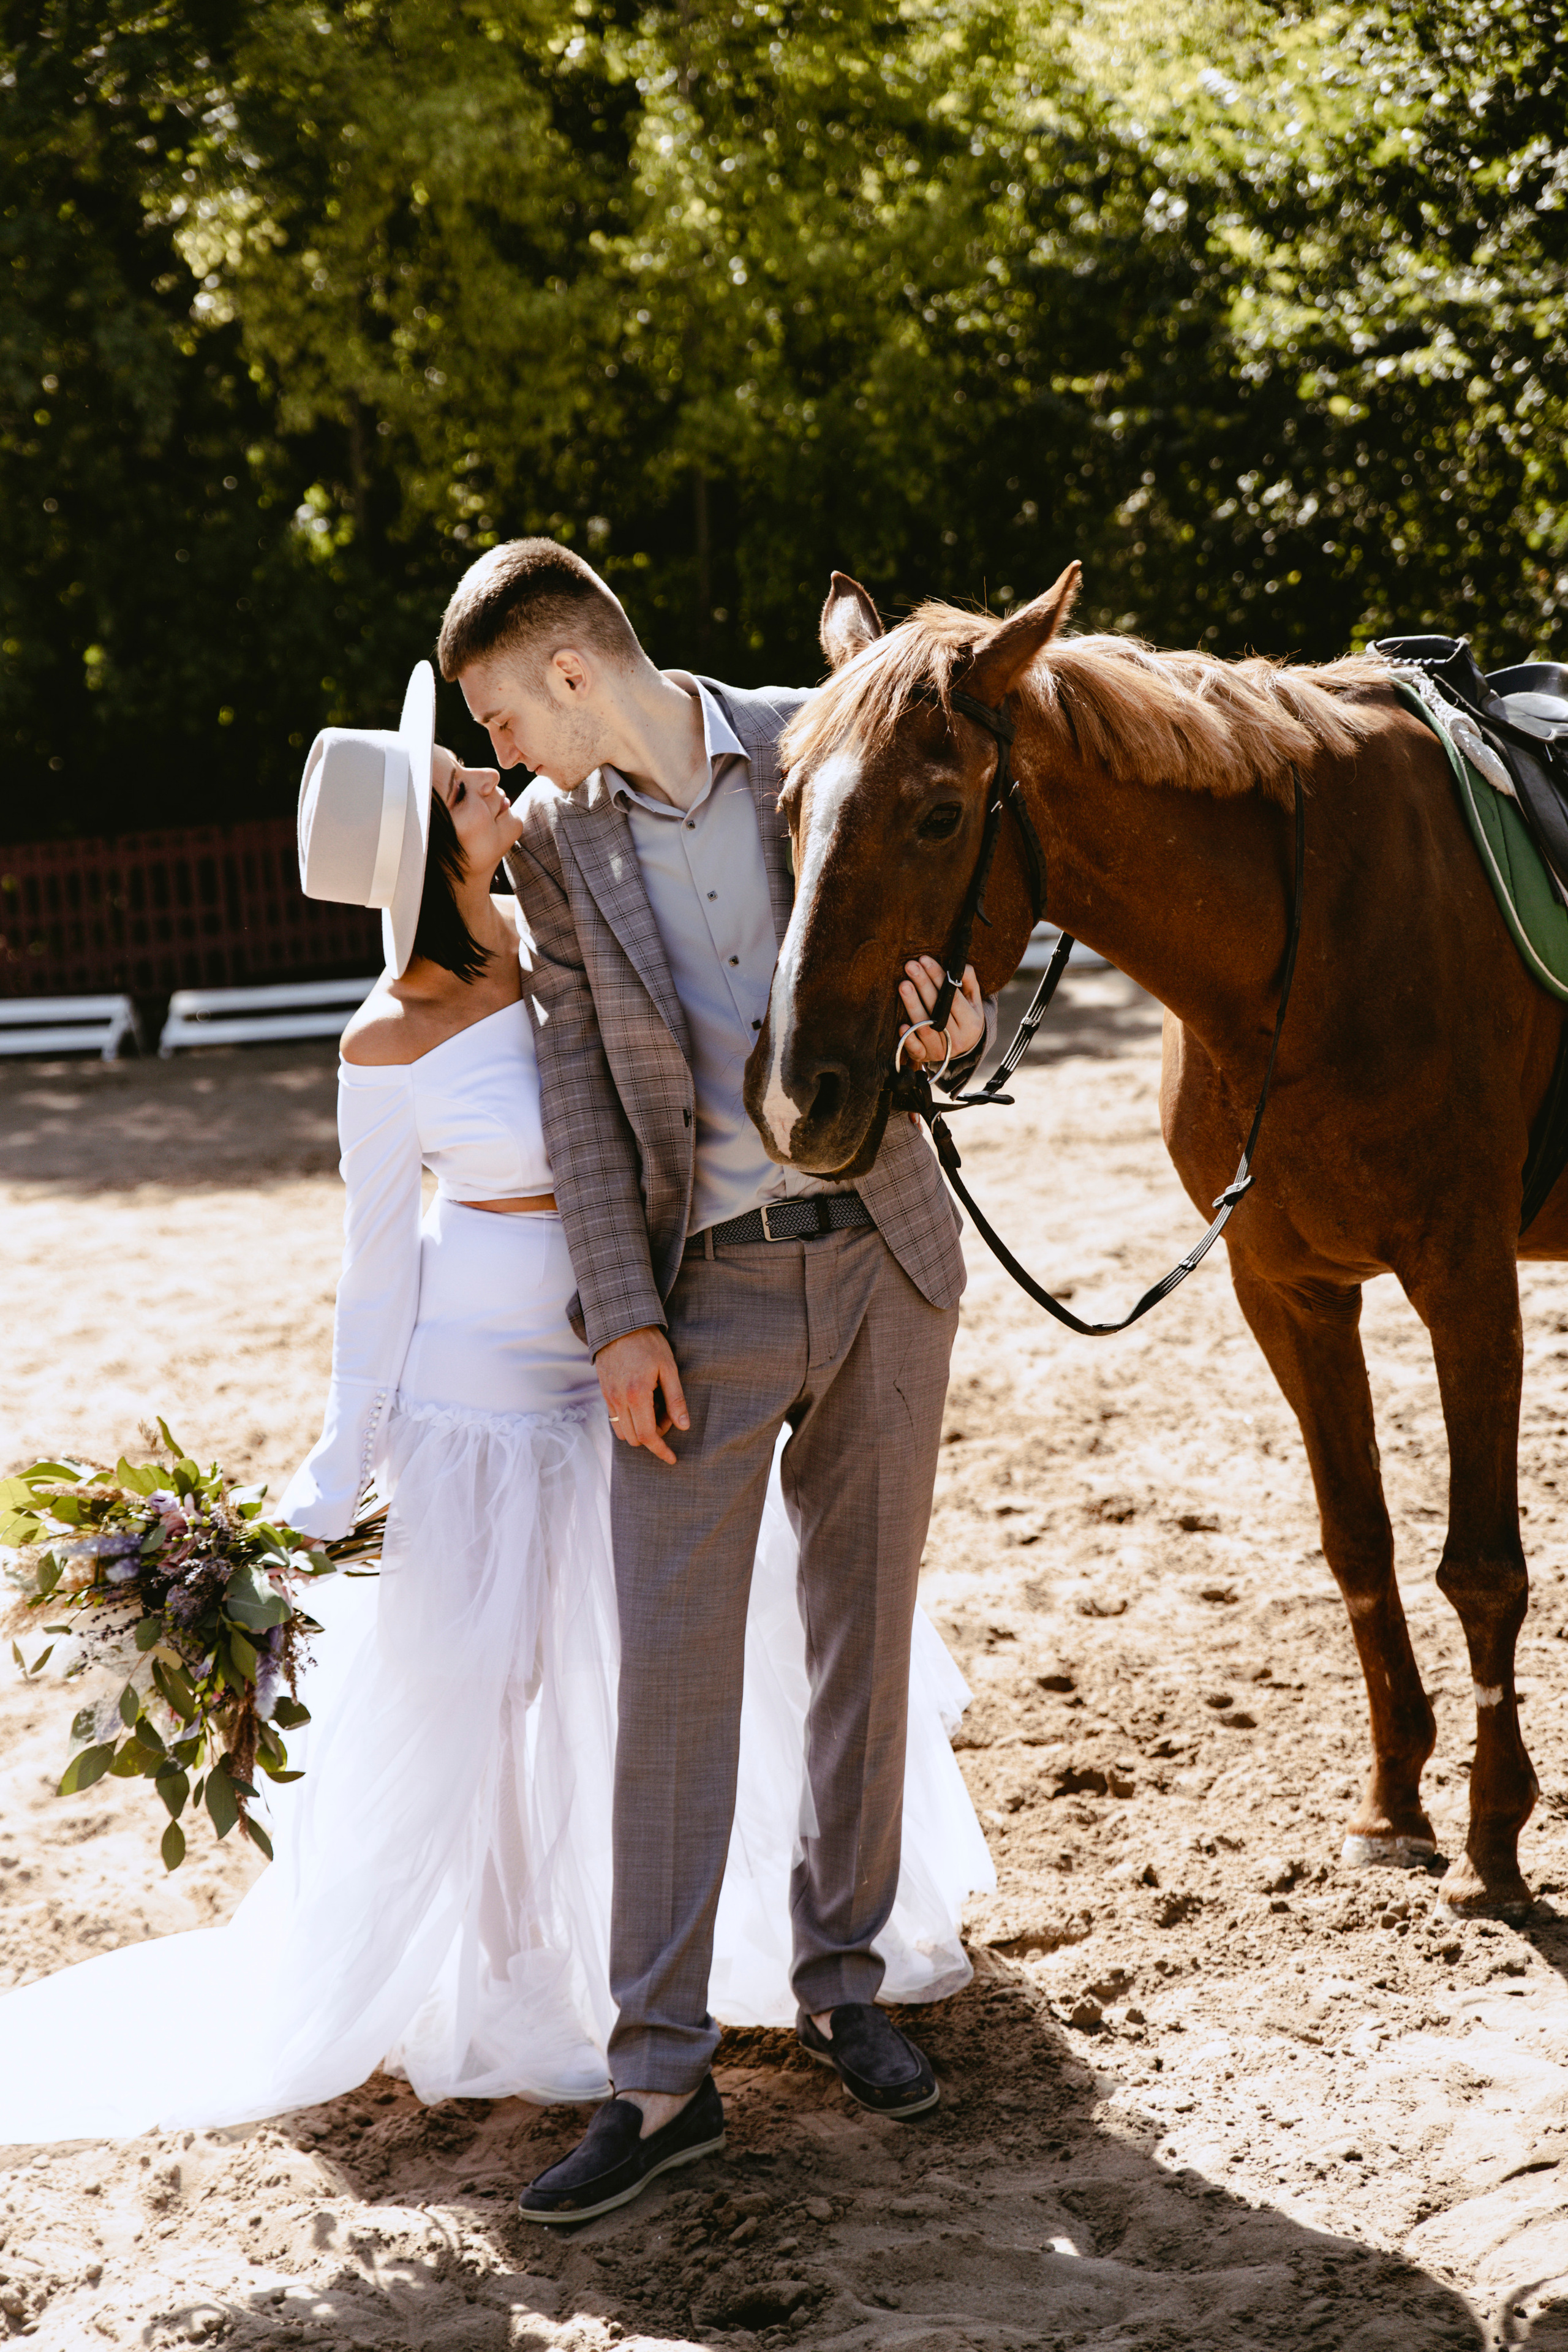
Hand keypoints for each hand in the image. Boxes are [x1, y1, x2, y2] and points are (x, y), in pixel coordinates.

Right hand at [594, 1326, 689, 1465]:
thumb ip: (676, 1399)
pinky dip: (629, 1421)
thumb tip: (684, 1426)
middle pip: (635, 1438)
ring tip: (655, 1408)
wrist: (620, 1324)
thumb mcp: (668, 1368)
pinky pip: (614, 1419)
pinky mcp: (603, 1392)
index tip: (672, 1458)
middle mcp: (619, 1400)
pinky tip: (642, 1404)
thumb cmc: (648, 1344)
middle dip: (654, 1436)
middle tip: (668, 1415)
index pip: (648, 1436)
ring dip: (640, 1429)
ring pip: (622, 1432)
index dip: (661, 1450)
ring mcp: (608, 1397)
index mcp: (637, 1395)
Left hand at [898, 957, 983, 1069]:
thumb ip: (969, 982)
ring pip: (925, 1027)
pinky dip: (908, 1039)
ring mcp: (941, 1050)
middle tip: (910, 966)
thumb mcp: (973, 1001)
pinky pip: (916, 1050)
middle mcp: (958, 1039)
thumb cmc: (965, 1017)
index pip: (953, 997)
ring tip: (903, 985)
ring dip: (912, 1005)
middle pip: (937, 1010)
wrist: (962, 1048)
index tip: (925, 960)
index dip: (938, 978)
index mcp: (971, 1023)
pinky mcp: (925, 1057)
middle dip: (923, 985)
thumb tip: (961, 966)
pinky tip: (901, 1024)